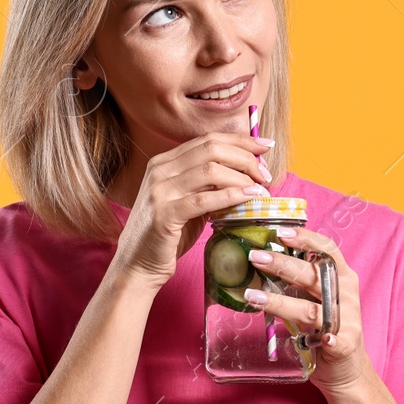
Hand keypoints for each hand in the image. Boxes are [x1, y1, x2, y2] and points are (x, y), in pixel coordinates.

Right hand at [111, 132, 274, 291]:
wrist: (137, 265)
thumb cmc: (168, 235)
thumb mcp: (189, 202)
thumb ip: (209, 186)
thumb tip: (248, 175)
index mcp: (165, 162)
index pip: (208, 139)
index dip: (241, 140)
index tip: (265, 147)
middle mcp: (160, 170)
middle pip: (212, 148)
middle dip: (245, 158)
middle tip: (265, 174)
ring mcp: (160, 190)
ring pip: (211, 170)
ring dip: (243, 178)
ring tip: (261, 190)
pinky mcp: (164, 213)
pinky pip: (205, 199)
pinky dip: (232, 196)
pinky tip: (249, 199)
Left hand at [240, 226, 373, 395]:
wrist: (347, 368)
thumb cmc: (326, 326)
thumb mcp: (315, 297)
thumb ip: (298, 281)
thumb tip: (262, 259)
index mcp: (341, 277)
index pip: (326, 249)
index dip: (305, 238)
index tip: (279, 232)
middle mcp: (345, 294)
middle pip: (312, 275)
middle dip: (282, 265)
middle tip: (255, 257)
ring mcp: (348, 319)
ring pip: (311, 309)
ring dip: (280, 303)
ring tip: (253, 297)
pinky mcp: (347, 344)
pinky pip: (337, 340)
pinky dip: (330, 339)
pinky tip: (324, 339)